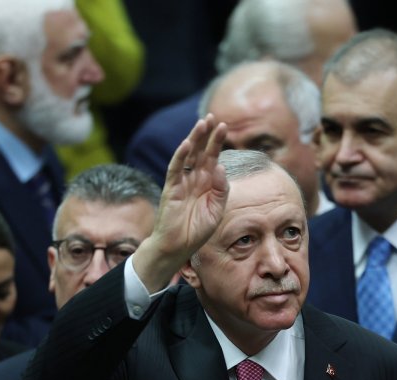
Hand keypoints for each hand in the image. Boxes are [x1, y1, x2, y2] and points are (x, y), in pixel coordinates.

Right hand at [133, 114, 228, 292]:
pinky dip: (180, 156)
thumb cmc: (197, 230)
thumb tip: (220, 166)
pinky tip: (186, 144)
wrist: (179, 246)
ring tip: (202, 123)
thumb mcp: (217, 210)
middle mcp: (194, 178)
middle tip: (213, 117)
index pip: (212, 157)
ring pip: (188, 155)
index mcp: (207, 182)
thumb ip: (221, 189)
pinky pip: (175, 169)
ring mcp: (182, 182)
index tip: (225, 126)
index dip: (217, 142)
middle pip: (201, 151)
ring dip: (194, 139)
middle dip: (207, 134)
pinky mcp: (172, 189)